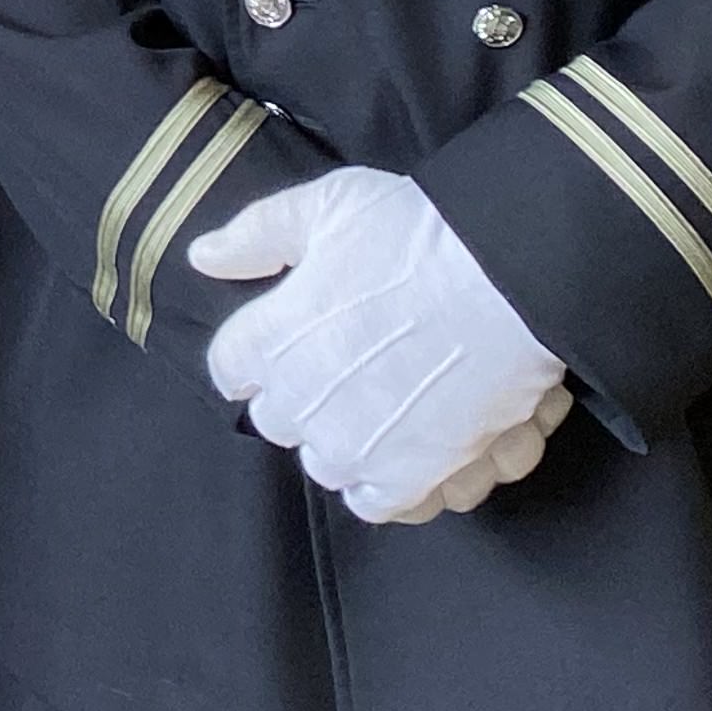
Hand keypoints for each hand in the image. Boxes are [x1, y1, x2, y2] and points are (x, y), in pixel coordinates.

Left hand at [190, 170, 569, 524]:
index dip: (258, 354)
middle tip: (352, 363)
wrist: (506, 281)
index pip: (231, 368)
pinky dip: (388, 481)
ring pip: (326, 462)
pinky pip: (377, 503)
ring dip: (346, 439)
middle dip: (304, 395)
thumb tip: (205, 257)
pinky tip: (409, 446)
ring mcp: (351, 447)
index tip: (290, 339)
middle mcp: (299, 402)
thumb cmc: (416, 235)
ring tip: (386, 402)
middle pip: (279, 418)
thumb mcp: (325, 208)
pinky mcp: (406, 479)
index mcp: (267, 339)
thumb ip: (256, 236)